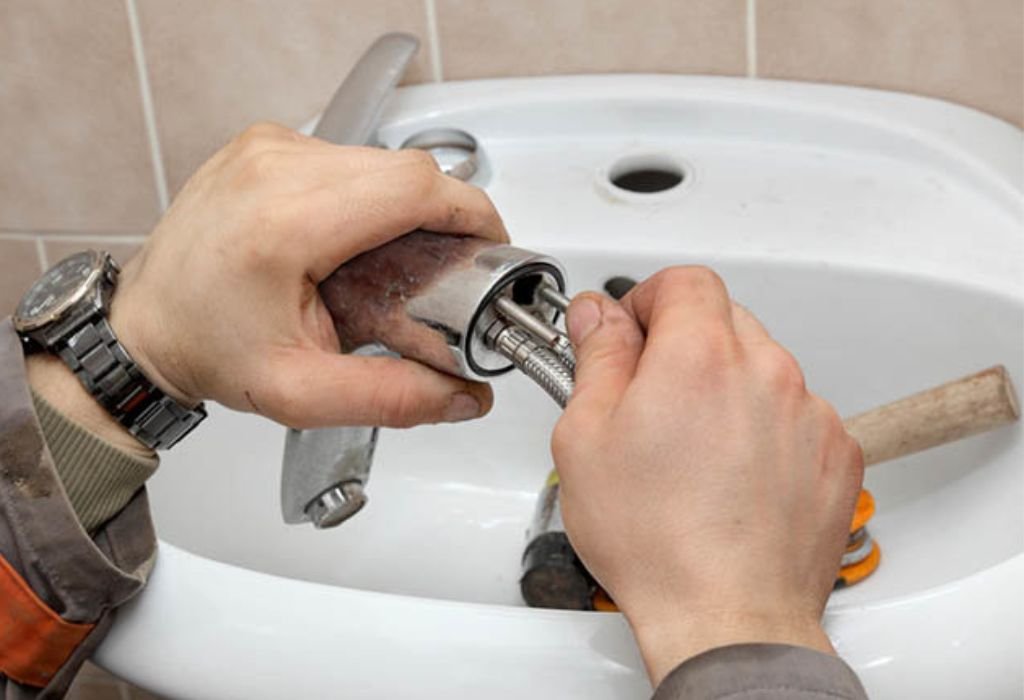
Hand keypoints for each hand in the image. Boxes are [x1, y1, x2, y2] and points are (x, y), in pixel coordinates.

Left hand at [29, 122, 507, 453]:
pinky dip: (370, 192)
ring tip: (398, 259)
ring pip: (380, 157)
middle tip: (448, 267)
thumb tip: (464, 397)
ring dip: (407, 203)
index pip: (414, 187)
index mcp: (284, 222)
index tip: (491, 245)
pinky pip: (348, 154)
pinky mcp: (265, 145)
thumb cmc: (207, 350)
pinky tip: (358, 236)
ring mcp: (266, 147)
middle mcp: (274, 167)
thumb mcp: (301, 394)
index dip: (471, 213)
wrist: (144, 327)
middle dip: (444, 213)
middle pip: (405, 168)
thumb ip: (393, 400)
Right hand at [551, 267, 863, 685]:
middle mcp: (767, 371)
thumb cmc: (656, 540)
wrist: (727, 615)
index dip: (649, 300)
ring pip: (762, 367)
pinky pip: (796, 413)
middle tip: (650, 395)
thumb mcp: (586, 437)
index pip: (684, 281)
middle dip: (684, 342)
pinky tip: (734, 474)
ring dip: (726, 387)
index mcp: (700, 356)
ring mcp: (810, 412)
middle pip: (724, 319)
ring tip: (692, 449)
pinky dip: (766, 427)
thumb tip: (599, 315)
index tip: (631, 333)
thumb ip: (596, 357)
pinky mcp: (836, 452)